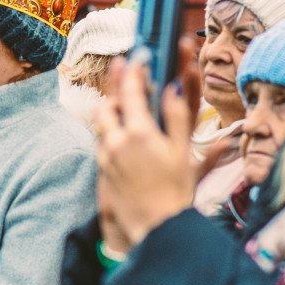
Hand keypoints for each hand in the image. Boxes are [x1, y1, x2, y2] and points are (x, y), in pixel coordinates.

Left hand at [93, 38, 213, 247]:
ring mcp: (107, 157)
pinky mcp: (103, 171)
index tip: (137, 56)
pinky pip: (101, 143)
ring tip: (122, 102)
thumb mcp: (183, 152)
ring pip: (102, 124)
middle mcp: (117, 141)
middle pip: (109, 104)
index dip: (134, 71)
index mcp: (139, 133)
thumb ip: (177, 117)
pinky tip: (120, 133)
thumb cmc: (175, 192)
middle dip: (115, 86)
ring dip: (110, 110)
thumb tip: (173, 87)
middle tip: (121, 69)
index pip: (132, 92)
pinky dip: (109, 132)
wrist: (156, 228)